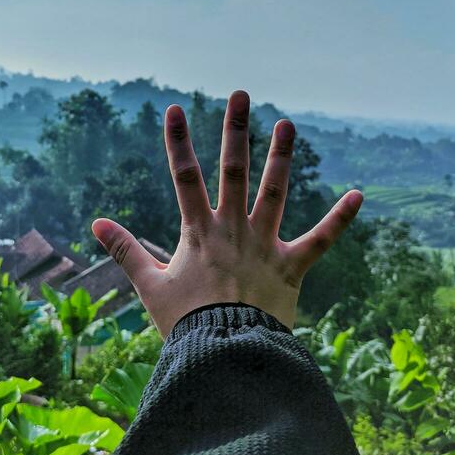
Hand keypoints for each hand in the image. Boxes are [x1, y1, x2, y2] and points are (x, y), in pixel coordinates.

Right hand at [91, 90, 362, 337]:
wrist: (226, 359)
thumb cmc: (185, 324)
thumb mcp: (150, 286)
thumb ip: (124, 251)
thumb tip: (95, 223)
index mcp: (199, 232)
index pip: (185, 177)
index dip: (178, 142)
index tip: (175, 109)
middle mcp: (233, 230)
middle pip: (234, 171)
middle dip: (236, 131)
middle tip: (241, 95)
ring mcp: (264, 246)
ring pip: (275, 193)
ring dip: (281, 157)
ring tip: (287, 123)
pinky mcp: (291, 267)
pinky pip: (320, 240)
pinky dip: (340, 219)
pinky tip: (359, 194)